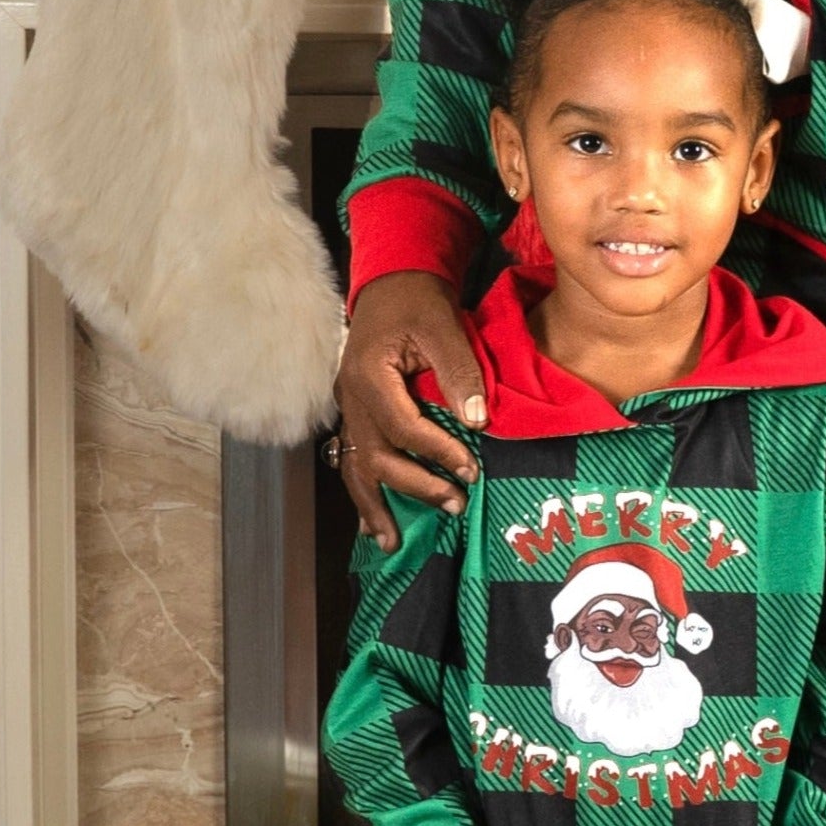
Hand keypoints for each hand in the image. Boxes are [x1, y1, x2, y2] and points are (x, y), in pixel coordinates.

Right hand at [336, 272, 484, 550]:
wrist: (392, 283)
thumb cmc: (419, 302)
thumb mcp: (443, 326)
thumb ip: (459, 372)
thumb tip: (477, 420)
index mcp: (369, 375)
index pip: (403, 426)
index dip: (437, 451)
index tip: (470, 467)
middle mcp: (350, 398)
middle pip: (376, 456)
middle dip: (416, 485)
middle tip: (455, 502)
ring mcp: (348, 409)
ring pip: (355, 467)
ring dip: (376, 505)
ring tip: (392, 541)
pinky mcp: (355, 414)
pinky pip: (353, 460)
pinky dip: (363, 493)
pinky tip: (372, 524)